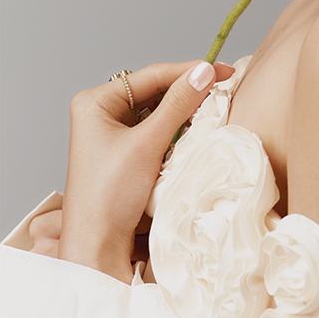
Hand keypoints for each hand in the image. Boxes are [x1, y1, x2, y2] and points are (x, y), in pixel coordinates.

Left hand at [58, 59, 235, 282]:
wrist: (97, 247)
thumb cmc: (110, 196)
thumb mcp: (147, 144)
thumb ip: (178, 105)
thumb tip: (205, 72)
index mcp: (95, 102)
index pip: (151, 76)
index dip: (188, 72)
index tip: (222, 70)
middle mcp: (100, 112)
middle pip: (154, 90)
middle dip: (186, 90)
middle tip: (222, 87)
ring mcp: (111, 133)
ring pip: (157, 110)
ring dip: (184, 110)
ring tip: (213, 105)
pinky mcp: (123, 152)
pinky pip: (155, 130)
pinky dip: (176, 129)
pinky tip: (194, 128)